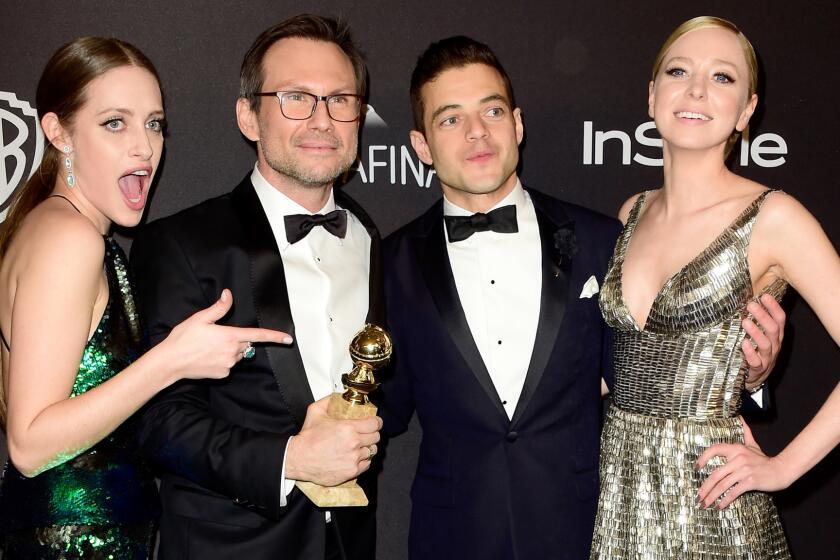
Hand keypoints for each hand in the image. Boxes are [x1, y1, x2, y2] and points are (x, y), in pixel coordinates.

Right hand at [157, 289, 292, 381]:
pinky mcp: (223, 374)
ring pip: (237, 354)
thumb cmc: (183, 338)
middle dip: (236, 339)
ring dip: (229, 350)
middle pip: (245, 343)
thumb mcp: (200, 318)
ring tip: (208, 347)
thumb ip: (219, 308)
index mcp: (230, 336)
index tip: (288, 339)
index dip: (275, 336)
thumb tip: (229, 295)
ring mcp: (228, 364)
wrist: (170, 362)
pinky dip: (222, 360)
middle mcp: (232, 351)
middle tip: (216, 336)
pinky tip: (207, 357)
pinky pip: (229, 365)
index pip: (258, 335)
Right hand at [285, 396, 381, 486]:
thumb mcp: (315, 411)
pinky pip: (367, 464)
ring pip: (372, 451)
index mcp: (348, 428)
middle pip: (376, 437)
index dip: (376, 422)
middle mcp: (353, 443)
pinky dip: (363, 461)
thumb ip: (328, 400)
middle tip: (366, 434)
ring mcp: (353, 458)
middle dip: (372, 434)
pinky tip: (356, 457)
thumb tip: (338, 395)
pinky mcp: (351, 471)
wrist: (299, 459)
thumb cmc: (307, 438)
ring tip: (360, 446)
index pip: (374, 424)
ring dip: (368, 448)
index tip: (375, 422)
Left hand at [696, 417, 792, 508]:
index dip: (703, 458)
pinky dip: (725, 500)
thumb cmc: (764, 460)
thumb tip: (740, 417)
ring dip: (712, 496)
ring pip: (723, 484)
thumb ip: (745, 432)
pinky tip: (719, 506)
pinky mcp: (750, 481)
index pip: (714, 449)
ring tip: (705, 504)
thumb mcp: (753, 444)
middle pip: (715, 473)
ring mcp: (744, 470)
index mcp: (736, 449)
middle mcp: (738, 458)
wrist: (782, 470)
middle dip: (705, 487)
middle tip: (698, 497)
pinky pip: (733, 491)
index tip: (696, 468)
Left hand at [742, 294, 784, 388]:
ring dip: (755, 332)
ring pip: (765, 344)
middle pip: (773, 329)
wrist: (755, 377)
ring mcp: (768, 358)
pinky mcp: (758, 368)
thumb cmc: (757, 351)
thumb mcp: (761, 336)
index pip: (780, 319)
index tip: (764, 296)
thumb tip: (749, 301)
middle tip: (751, 305)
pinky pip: (756, 361)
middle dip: (763, 316)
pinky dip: (750, 352)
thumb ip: (758, 322)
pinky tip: (744, 344)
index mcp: (776, 335)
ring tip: (745, 322)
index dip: (774, 307)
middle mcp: (775, 345)